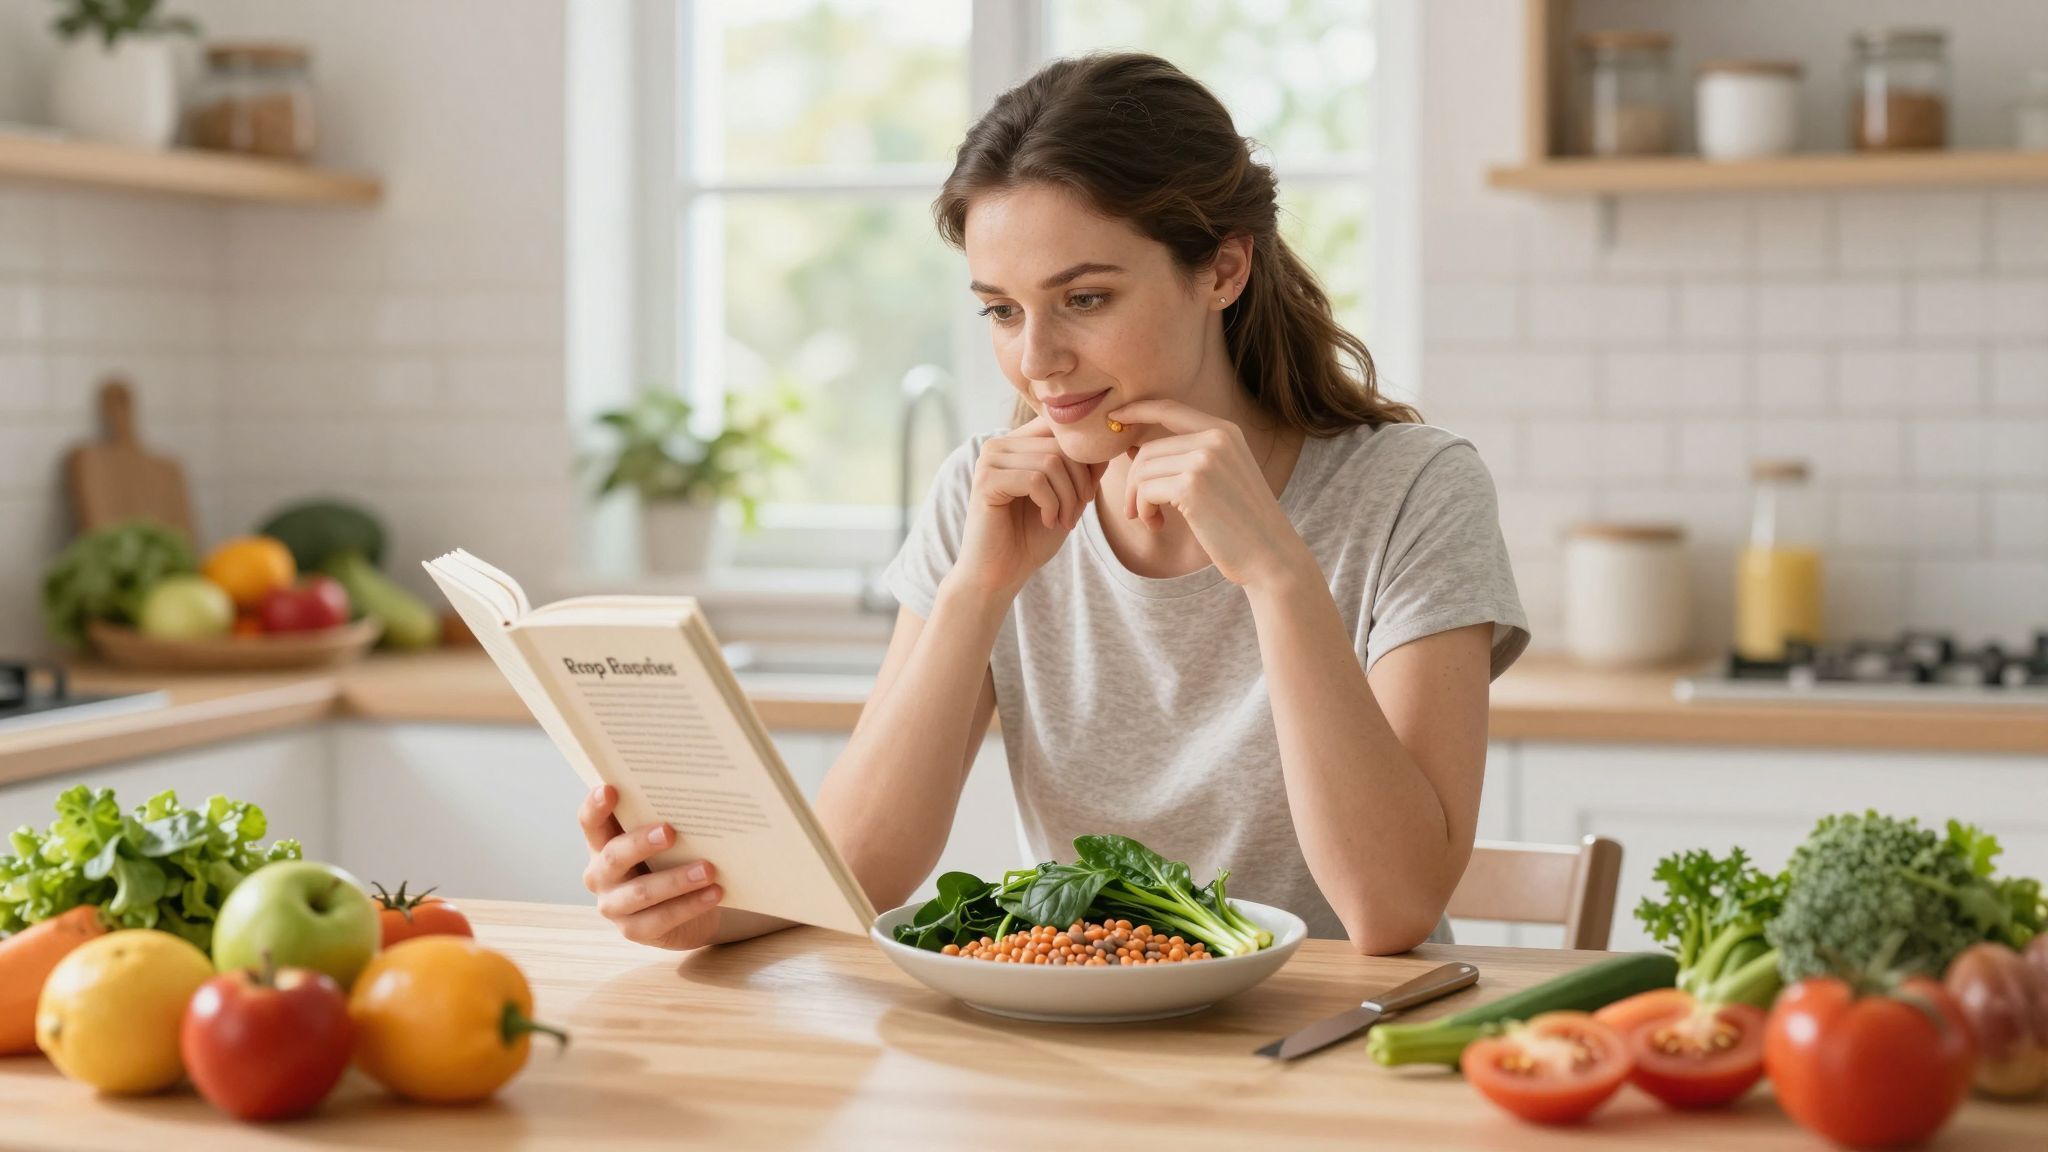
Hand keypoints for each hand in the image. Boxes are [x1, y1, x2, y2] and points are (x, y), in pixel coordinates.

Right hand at [578, 784, 723, 949]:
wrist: (687, 911)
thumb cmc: (671, 862)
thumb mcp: (663, 842)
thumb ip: (663, 821)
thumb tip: (694, 796)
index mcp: (602, 844)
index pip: (590, 823)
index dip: (595, 807)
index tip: (609, 789)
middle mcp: (600, 875)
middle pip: (614, 857)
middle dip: (641, 843)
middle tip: (671, 831)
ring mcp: (614, 906)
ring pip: (641, 892)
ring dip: (676, 880)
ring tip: (708, 869)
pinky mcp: (634, 931)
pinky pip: (661, 918)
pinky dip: (690, 905)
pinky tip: (714, 893)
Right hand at [949, 414, 1103, 597]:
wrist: (1000, 573)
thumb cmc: (1032, 537)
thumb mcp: (1067, 498)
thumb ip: (1082, 470)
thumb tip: (1104, 448)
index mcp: (1016, 443)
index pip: (1061, 429)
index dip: (1085, 460)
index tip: (1088, 493)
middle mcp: (999, 445)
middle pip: (1060, 445)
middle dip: (1079, 482)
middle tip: (1076, 513)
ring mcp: (989, 461)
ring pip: (1051, 462)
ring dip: (1067, 497)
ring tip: (1064, 520)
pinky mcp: (985, 481)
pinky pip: (1035, 480)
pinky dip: (1051, 504)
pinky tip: (1047, 521)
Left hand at [1103, 398, 1312, 588]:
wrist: (1271, 555)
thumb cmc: (1242, 523)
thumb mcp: (1219, 477)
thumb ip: (1185, 457)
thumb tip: (1133, 448)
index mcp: (1225, 431)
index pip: (1169, 408)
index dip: (1136, 410)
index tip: (1113, 419)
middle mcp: (1216, 438)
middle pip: (1149, 449)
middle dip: (1133, 482)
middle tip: (1136, 511)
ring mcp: (1204, 460)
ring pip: (1142, 470)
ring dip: (1137, 500)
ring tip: (1150, 520)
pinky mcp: (1192, 485)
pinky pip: (1144, 490)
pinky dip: (1142, 510)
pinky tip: (1156, 525)